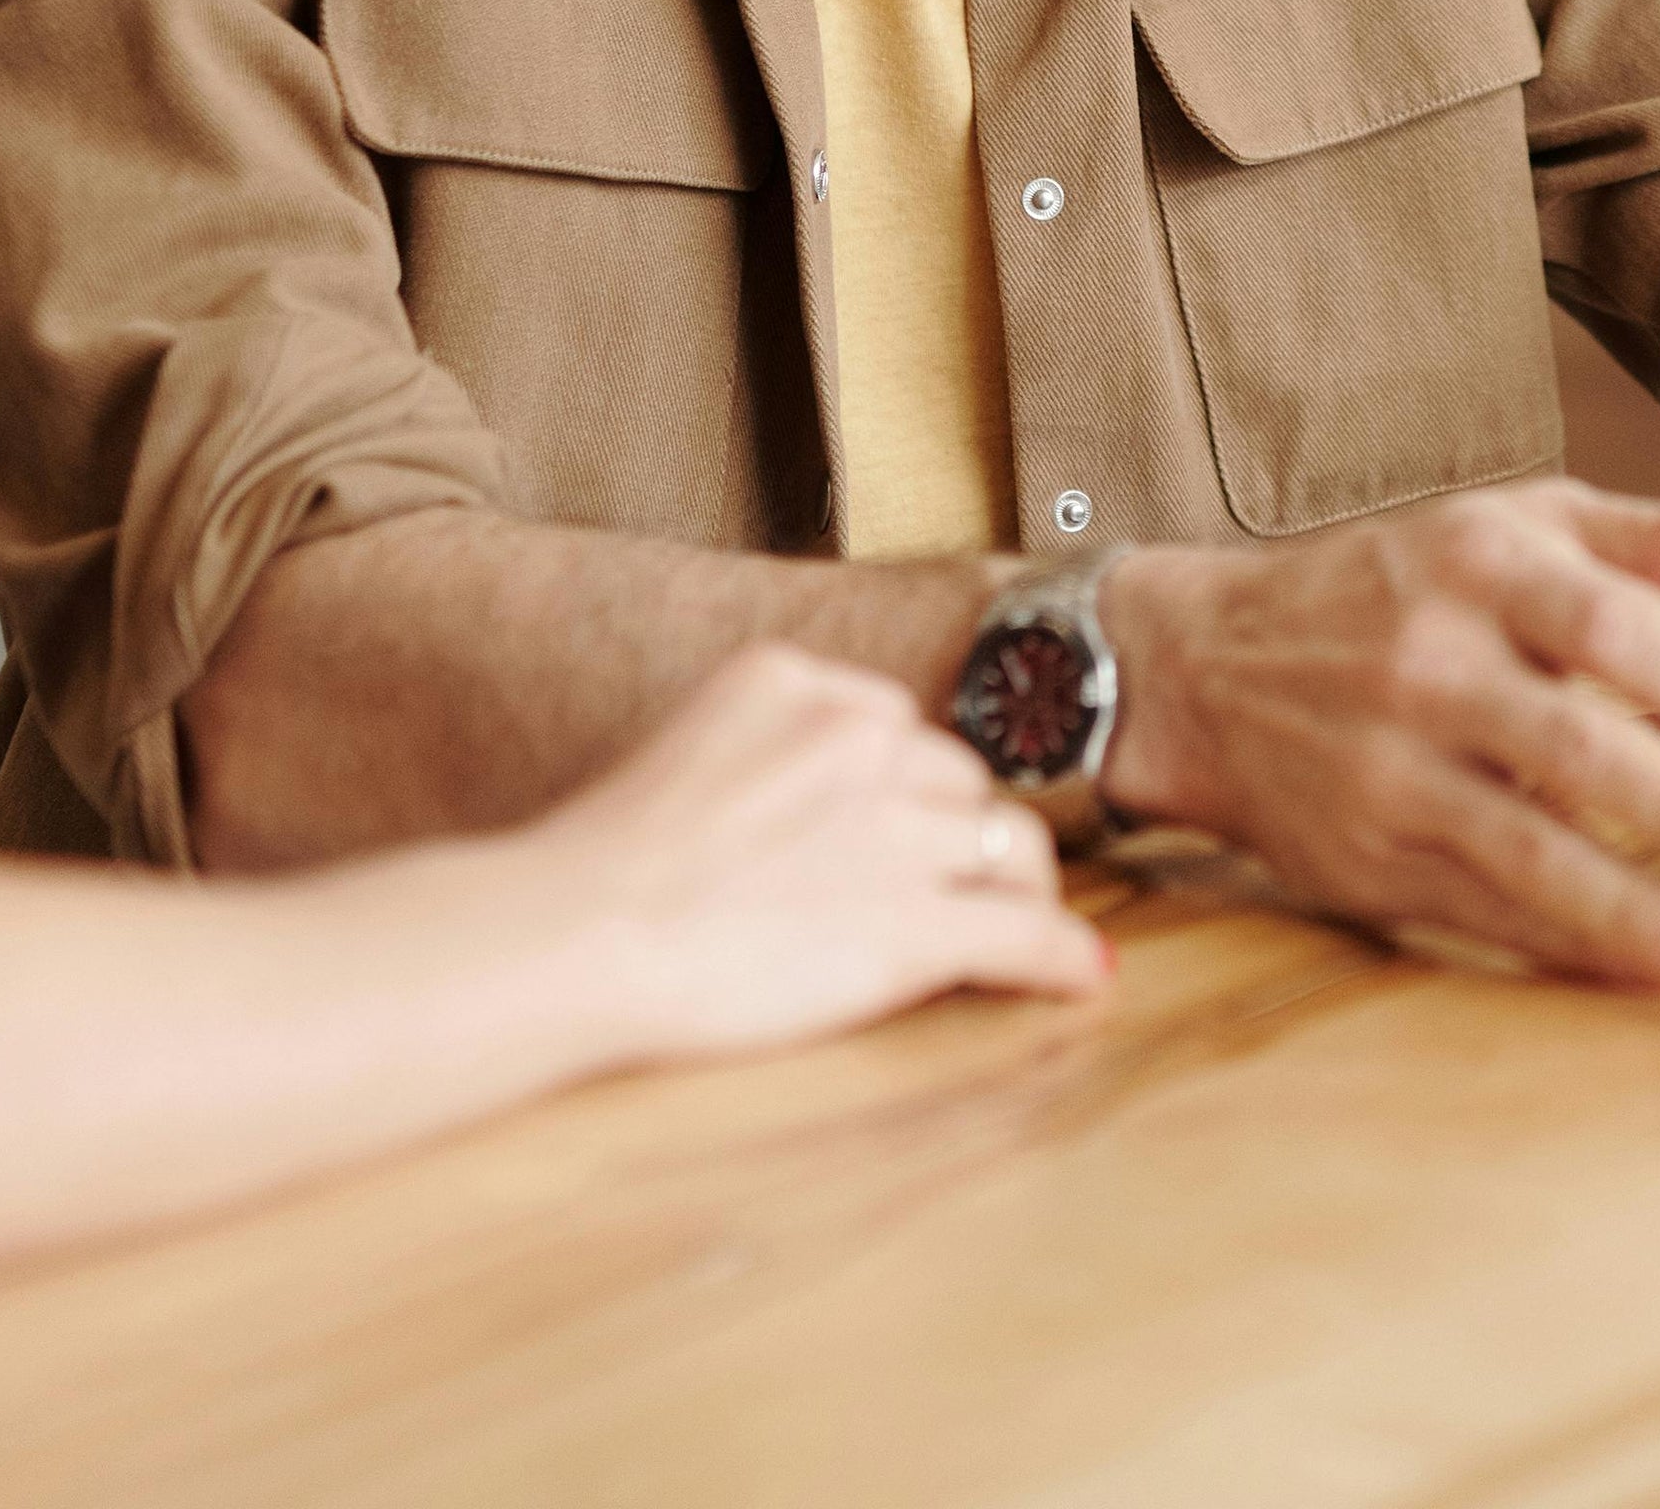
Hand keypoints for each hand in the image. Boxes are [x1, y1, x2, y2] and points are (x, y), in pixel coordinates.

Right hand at [538, 641, 1106, 1057]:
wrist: (576, 938)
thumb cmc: (598, 872)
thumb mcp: (686, 758)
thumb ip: (762, 758)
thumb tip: (808, 814)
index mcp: (797, 681)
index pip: (895, 728)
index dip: (904, 792)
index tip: (893, 834)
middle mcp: (862, 735)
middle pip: (958, 782)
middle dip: (955, 838)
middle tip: (940, 891)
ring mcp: (897, 827)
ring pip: (1007, 847)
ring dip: (1015, 891)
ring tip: (1019, 929)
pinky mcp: (916, 922)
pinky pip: (1022, 934)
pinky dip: (1061, 959)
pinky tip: (1083, 978)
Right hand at [1098, 476, 1659, 997]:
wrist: (1201, 665)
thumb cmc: (1393, 586)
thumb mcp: (1513, 529)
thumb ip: (1649, 539)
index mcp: (1481, 566)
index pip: (1602, 623)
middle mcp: (1431, 666)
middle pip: (1567, 747)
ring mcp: (1391, 771)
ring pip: (1520, 852)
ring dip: (1627, 912)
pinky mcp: (1366, 859)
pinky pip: (1479, 912)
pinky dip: (1564, 949)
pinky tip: (1642, 973)